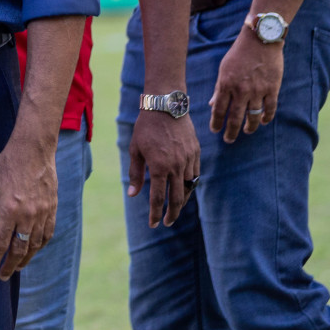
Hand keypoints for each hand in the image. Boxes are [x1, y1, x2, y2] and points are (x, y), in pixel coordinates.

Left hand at [0, 137, 56, 280]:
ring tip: (16, 266)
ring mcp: (43, 213)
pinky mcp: (52, 208)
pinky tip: (33, 249)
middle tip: (2, 276)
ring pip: (34, 245)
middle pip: (19, 250)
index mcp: (9, 210)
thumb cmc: (7, 165)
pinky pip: (47, 234)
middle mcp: (28, 215)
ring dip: (25, 259)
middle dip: (9, 265)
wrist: (34, 149)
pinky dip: (39, 245)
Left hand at [128, 111, 200, 227]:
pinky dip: (190, 184)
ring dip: (182, 200)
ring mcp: (188, 159)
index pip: (159, 198)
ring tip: (175, 207)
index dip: (156, 214)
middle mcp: (176, 166)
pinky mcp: (196, 152)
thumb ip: (136, 173)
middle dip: (172, 213)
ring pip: (189, 187)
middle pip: (177, 198)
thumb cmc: (146, 127)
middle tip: (167, 222)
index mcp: (159, 167)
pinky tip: (185, 188)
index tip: (154, 224)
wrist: (166, 105)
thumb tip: (134, 195)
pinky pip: (195, 174)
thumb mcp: (135, 149)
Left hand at [209, 31, 281, 142]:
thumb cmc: (239, 53)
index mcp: (226, 84)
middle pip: (235, 118)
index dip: (216, 122)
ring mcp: (258, 90)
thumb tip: (211, 104)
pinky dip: (267, 117)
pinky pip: (270, 108)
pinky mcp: (272, 88)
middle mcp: (241, 90)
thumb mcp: (224, 69)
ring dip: (249, 127)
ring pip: (253, 116)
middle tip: (228, 140)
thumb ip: (219, 88)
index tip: (215, 130)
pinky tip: (263, 122)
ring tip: (247, 131)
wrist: (261, 39)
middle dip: (231, 132)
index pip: (219, 109)